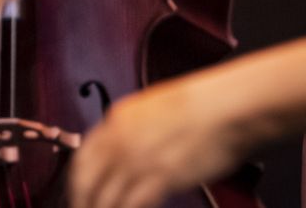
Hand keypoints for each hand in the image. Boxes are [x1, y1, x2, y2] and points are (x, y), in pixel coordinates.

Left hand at [68, 69, 254, 207]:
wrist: (227, 107)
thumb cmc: (202, 107)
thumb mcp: (153, 109)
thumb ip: (131, 130)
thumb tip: (122, 148)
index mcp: (117, 120)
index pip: (83, 157)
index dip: (78, 182)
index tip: (80, 195)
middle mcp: (121, 139)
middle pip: (87, 180)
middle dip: (83, 201)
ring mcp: (139, 159)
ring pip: (107, 197)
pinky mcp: (161, 176)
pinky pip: (131, 204)